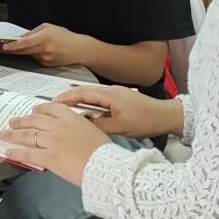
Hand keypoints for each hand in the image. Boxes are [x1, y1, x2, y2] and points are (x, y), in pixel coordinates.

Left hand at [0, 23, 86, 66]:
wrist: (79, 49)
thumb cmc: (64, 36)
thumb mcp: (49, 27)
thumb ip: (34, 31)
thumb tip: (21, 37)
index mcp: (45, 37)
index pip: (25, 43)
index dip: (13, 46)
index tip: (4, 46)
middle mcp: (44, 49)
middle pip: (24, 51)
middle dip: (13, 50)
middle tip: (2, 48)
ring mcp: (46, 59)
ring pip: (29, 55)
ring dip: (23, 52)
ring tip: (17, 48)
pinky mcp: (47, 65)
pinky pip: (35, 59)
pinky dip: (32, 55)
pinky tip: (35, 51)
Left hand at [0, 102, 109, 185]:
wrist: (105, 166)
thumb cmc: (104, 151)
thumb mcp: (92, 130)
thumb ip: (77, 128)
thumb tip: (69, 132)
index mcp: (70, 118)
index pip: (49, 108)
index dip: (38, 110)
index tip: (33, 111)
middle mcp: (58, 126)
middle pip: (34, 120)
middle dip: (21, 121)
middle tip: (13, 121)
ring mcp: (52, 141)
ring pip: (28, 135)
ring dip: (14, 134)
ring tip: (5, 134)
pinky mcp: (48, 157)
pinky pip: (28, 154)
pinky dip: (17, 153)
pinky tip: (10, 152)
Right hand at [54, 85, 175, 139]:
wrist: (166, 116)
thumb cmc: (146, 120)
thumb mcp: (120, 127)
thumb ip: (99, 125)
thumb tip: (82, 124)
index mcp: (109, 94)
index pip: (82, 93)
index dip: (66, 98)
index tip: (53, 102)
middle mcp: (111, 91)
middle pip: (84, 91)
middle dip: (68, 97)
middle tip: (54, 105)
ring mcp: (116, 94)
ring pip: (91, 95)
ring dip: (78, 100)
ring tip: (65, 109)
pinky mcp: (120, 99)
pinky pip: (99, 99)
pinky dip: (88, 104)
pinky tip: (86, 112)